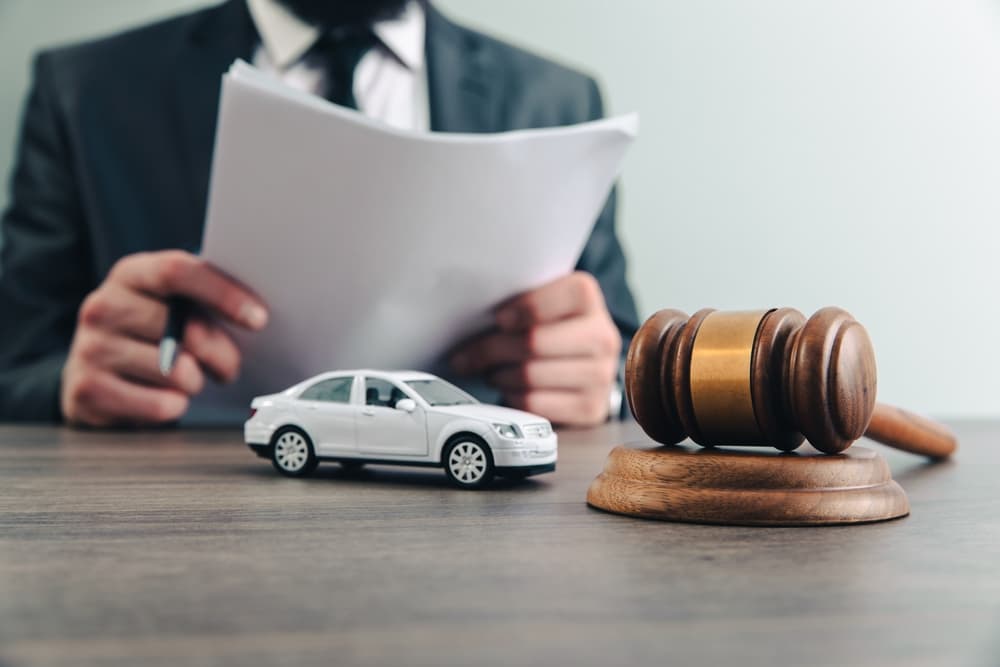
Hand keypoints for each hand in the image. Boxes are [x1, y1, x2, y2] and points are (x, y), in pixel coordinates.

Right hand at [61, 250, 267, 425]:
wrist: (95, 372)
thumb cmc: (152, 334)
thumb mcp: (174, 305)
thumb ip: (206, 300)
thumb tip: (258, 314)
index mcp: (131, 274)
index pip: (178, 271)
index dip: (224, 294)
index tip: (259, 319)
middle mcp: (103, 306)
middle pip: (186, 328)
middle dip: (223, 354)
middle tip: (231, 368)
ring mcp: (90, 348)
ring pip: (175, 370)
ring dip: (197, 382)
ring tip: (191, 380)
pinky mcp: (87, 390)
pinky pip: (160, 405)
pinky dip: (176, 407)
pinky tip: (168, 399)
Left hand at [449, 272, 620, 425]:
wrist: (580, 366)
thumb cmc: (545, 329)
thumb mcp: (535, 305)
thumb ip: (512, 303)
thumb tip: (463, 319)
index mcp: (585, 298)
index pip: (552, 299)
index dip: (521, 310)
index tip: (496, 319)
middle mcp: (601, 335)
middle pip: (534, 342)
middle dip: (490, 350)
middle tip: (463, 357)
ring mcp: (600, 375)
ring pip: (530, 376)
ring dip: (497, 375)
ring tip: (489, 371)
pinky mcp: (591, 408)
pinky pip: (536, 404)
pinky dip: (512, 397)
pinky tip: (507, 388)